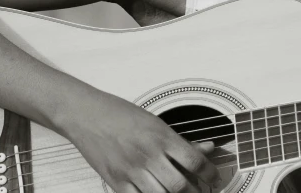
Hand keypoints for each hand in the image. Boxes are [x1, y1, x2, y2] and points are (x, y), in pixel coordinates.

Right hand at [63, 90, 220, 192]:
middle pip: (179, 184)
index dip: (209, 172)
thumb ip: (181, 141)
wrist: (87, 115)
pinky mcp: (115, 181)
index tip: (214, 177)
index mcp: (161, 136)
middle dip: (194, 191)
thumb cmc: (121, 114)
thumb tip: (206, 148)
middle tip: (200, 190)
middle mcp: (147, 154)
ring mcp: (130, 170)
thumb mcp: (156, 122)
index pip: (194, 160)